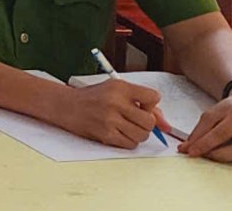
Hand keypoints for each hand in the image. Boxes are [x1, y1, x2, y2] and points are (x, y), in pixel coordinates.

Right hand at [44, 79, 164, 148]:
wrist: (65, 105)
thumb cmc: (92, 98)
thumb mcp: (115, 91)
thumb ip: (142, 104)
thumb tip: (166, 126)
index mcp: (120, 87)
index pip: (154, 97)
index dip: (151, 105)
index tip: (142, 106)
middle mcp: (115, 102)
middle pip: (149, 121)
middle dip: (146, 124)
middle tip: (135, 120)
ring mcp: (110, 119)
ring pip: (142, 135)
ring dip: (137, 134)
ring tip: (125, 127)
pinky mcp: (105, 134)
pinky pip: (130, 144)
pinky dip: (128, 142)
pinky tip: (118, 133)